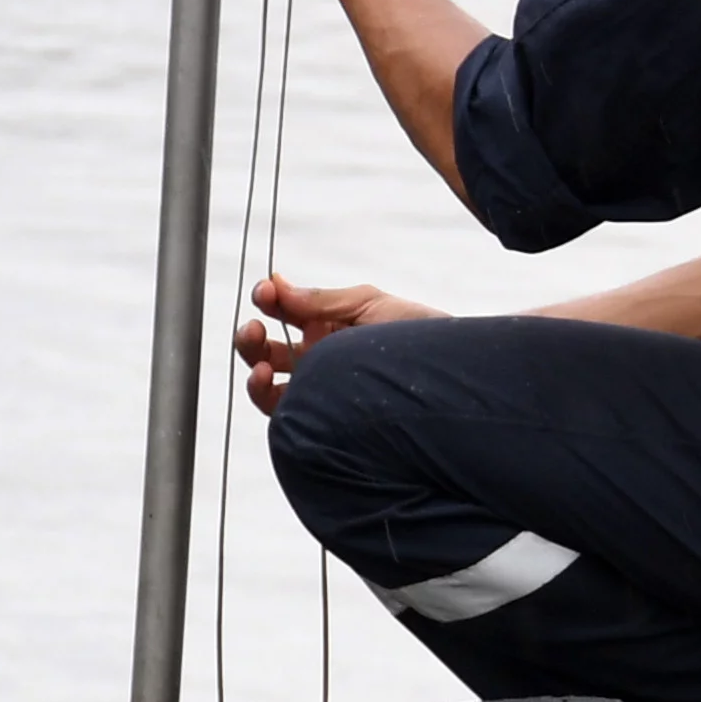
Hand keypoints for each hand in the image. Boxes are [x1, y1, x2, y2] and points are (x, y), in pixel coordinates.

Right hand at [234, 272, 444, 414]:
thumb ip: (322, 300)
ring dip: (254, 366)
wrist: (449, 377)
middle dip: (251, 337)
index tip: (265, 291)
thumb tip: (277, 284)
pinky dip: (264, 394)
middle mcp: (320, 359)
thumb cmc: (421, 336)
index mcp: (328, 326)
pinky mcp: (324, 418)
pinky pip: (282, 411)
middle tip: (253, 328)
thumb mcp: (371, 305)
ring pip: (268, 381)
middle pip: (268, 349)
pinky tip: (266, 379)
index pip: (285, 312)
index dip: (269, 300)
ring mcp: (320, 389)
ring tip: (259, 362)